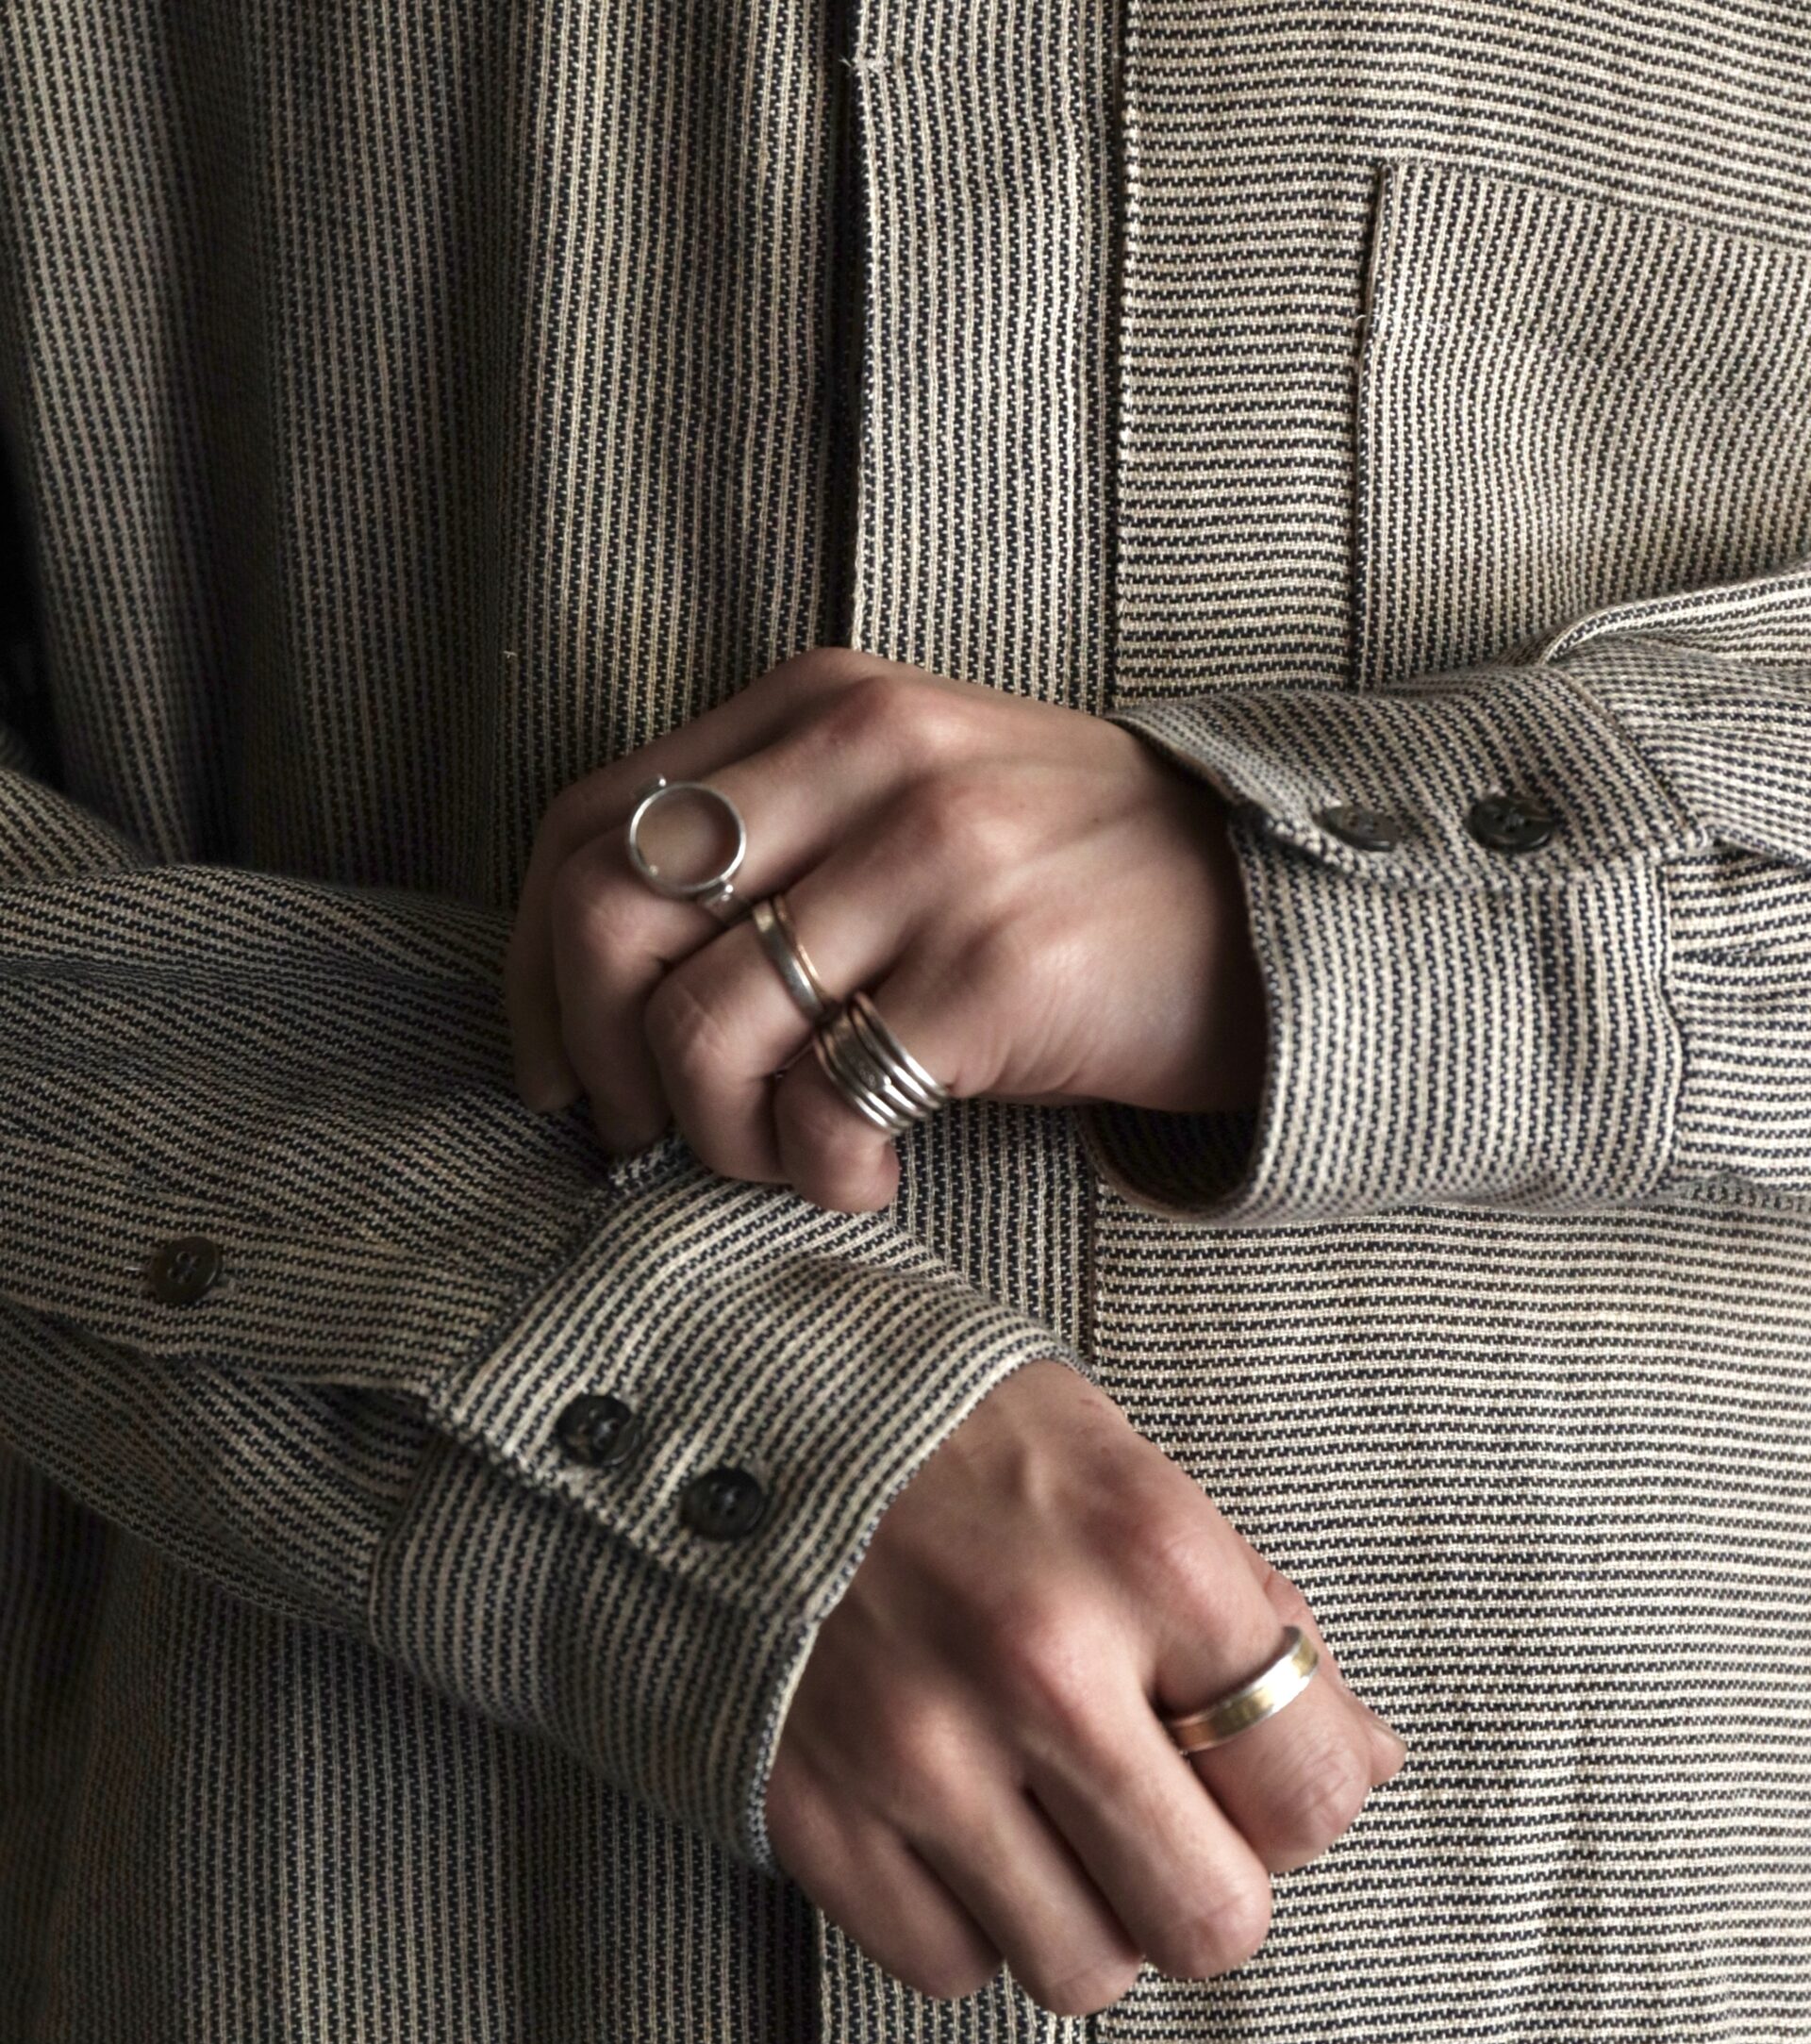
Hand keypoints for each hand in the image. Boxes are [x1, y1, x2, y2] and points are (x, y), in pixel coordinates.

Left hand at [505, 646, 1265, 1212]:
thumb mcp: (913, 799)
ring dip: (715, 1139)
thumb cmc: (1072, 878)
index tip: (558, 1069)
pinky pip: (820, 1103)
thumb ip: (775, 837)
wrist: (1278, 913)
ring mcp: (933, 860)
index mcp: (823, 705)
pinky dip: (817, 1171)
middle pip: (607, 917)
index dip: (532, 967)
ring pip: (701, 1028)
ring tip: (786, 1160)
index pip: (586, 824)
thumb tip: (608, 982)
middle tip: (647, 1136)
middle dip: (596, 1062)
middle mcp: (867, 758)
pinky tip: (870, 1176)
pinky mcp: (994, 971)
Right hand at [764, 1360, 1405, 2015]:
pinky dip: (964, 1918)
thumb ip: (1249, 1611)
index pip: (1312, 1794)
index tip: (1248, 1768)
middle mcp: (1041, 1668)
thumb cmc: (943, 1425)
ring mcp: (915, 1751)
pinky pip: (946, 1967)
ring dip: (1082, 1914)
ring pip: (1080, 1971)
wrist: (716, 1399)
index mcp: (1148, 1557)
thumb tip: (1358, 1756)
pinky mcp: (811, 1812)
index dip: (1296, 1799)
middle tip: (1157, 1817)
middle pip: (1211, 1924)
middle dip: (1200, 1884)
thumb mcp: (1123, 1464)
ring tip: (1043, 1814)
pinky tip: (948, 1819)